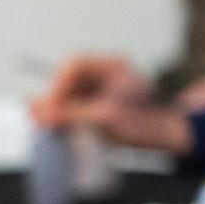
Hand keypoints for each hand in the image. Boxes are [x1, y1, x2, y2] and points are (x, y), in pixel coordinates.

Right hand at [29, 53, 193, 156]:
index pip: (73, 66)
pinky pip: (69, 106)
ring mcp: (98, 89)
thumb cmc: (143, 125)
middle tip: (40, 120)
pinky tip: (50, 126)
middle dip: (51, 99)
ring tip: (41, 125)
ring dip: (52, 109)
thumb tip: (40, 111)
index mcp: (111, 66)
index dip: (57, 85)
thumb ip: (73, 112)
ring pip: (65, 94)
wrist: (165, 138)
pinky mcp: (94, 105)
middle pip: (65, 80)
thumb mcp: (107, 118)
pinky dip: (59, 116)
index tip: (51, 108)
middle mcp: (103, 74)